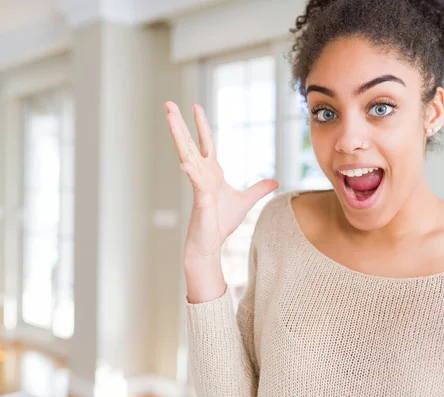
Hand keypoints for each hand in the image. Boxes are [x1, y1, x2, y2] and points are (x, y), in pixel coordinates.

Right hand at [164, 102, 278, 266]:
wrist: (210, 244)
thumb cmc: (221, 223)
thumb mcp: (245, 201)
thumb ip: (258, 189)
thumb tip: (275, 181)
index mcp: (211, 172)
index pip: (205, 143)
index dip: (201, 125)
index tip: (195, 106)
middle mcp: (202, 174)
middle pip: (189, 143)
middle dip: (179, 123)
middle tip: (167, 104)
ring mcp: (199, 185)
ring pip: (187, 155)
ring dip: (178, 137)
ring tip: (169, 118)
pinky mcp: (200, 200)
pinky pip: (195, 182)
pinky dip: (191, 172)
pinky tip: (185, 162)